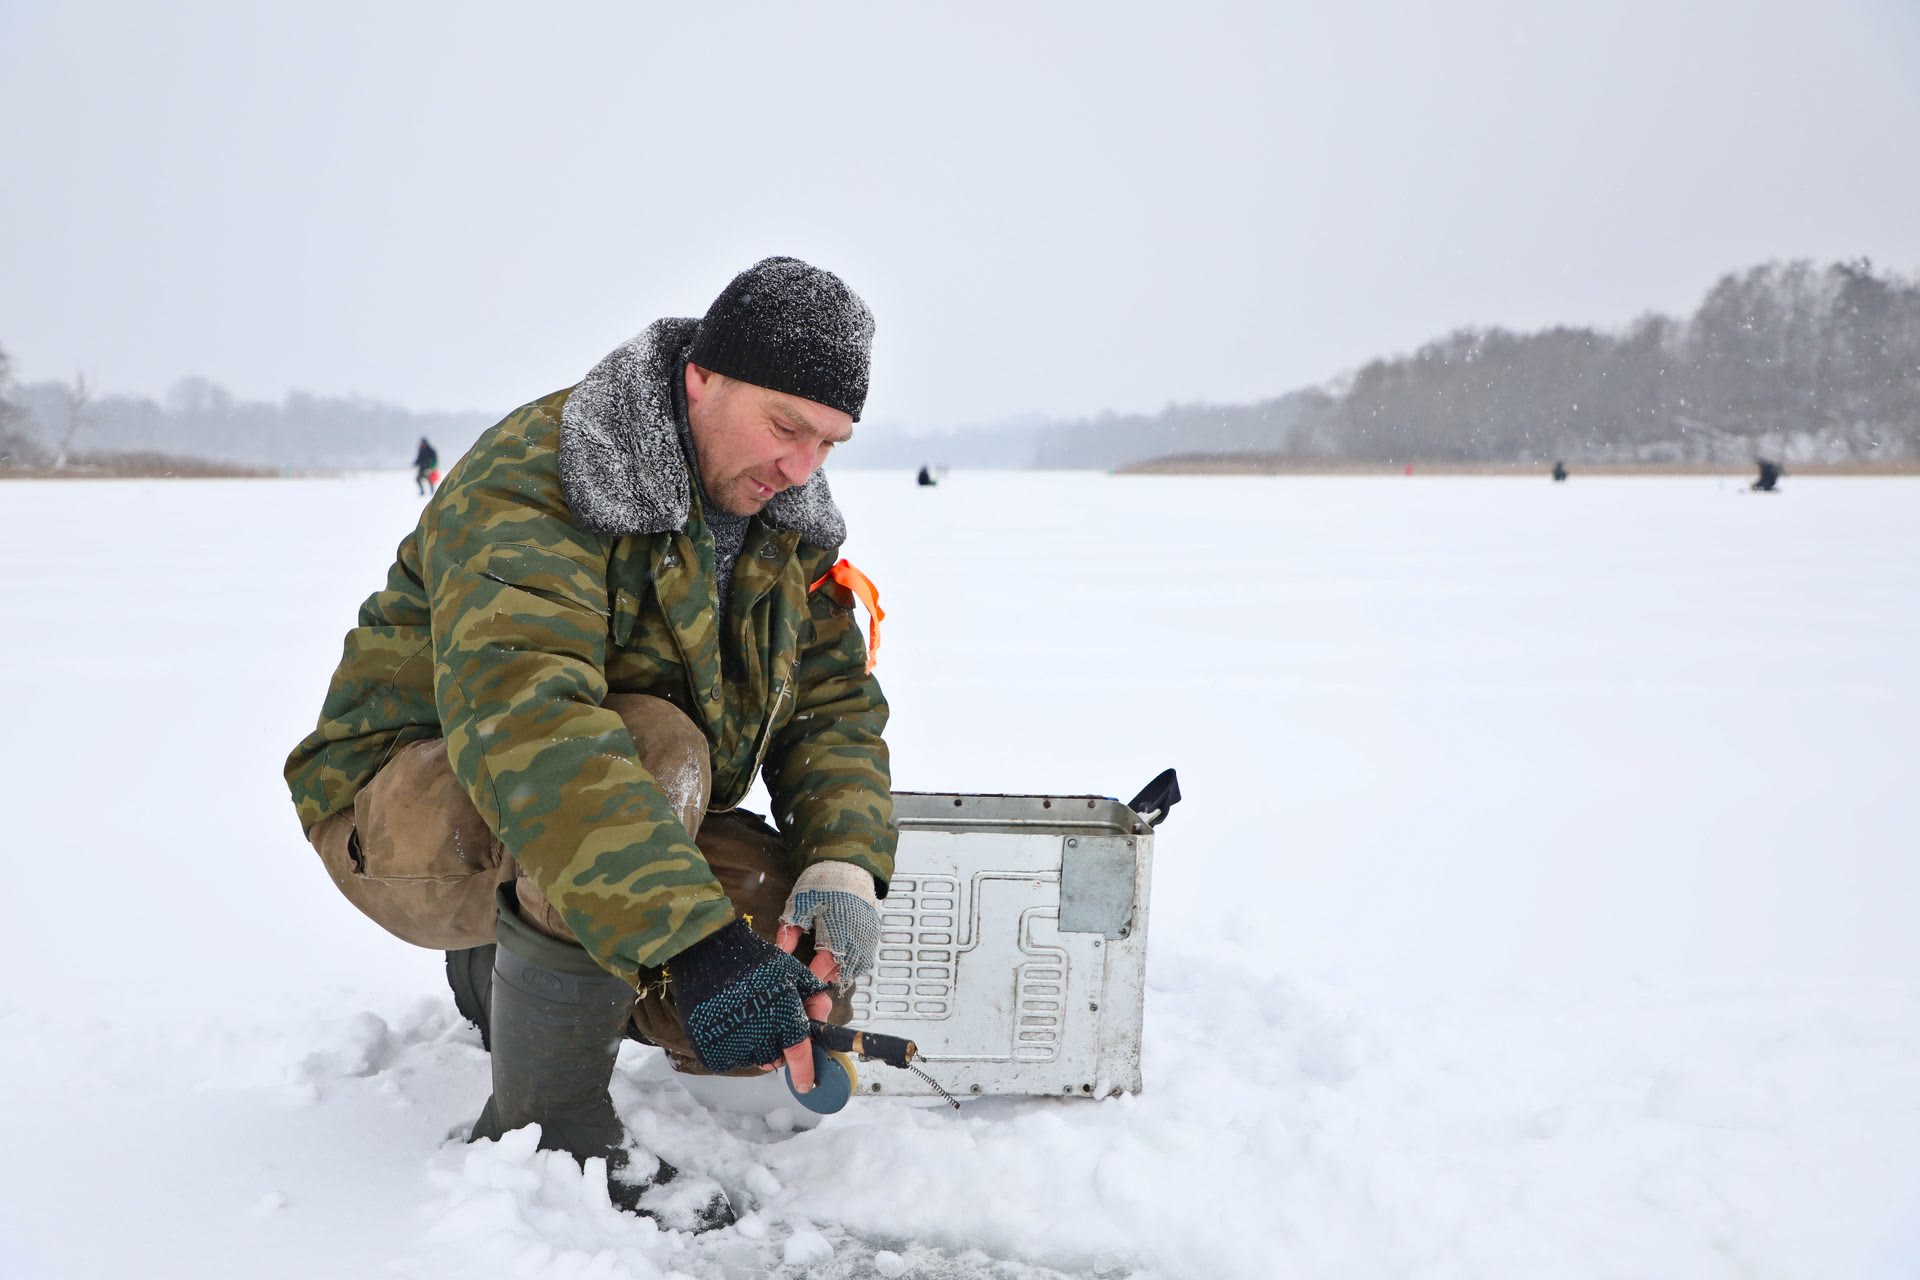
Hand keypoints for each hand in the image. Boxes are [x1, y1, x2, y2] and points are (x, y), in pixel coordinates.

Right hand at [669, 921, 830, 1085]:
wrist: (708, 953)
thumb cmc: (756, 960)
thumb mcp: (792, 971)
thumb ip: (812, 997)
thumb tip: (822, 1018)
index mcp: (784, 1015)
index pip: (798, 1053)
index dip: (804, 1072)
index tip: (807, 1085)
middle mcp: (760, 1034)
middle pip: (774, 1056)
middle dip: (775, 1044)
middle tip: (766, 1020)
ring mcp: (733, 1043)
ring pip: (750, 1057)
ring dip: (751, 1044)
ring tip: (743, 1014)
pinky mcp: (711, 1048)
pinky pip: (728, 1058)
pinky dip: (730, 1046)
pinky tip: (728, 1022)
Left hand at [778, 861, 881, 987]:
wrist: (848, 865)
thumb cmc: (823, 883)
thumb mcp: (799, 905)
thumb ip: (789, 932)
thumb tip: (779, 952)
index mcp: (836, 933)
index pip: (823, 967)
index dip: (811, 977)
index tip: (800, 981)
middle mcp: (856, 939)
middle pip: (840, 971)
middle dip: (824, 976)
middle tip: (809, 977)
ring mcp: (868, 937)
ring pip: (855, 968)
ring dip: (839, 971)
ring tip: (824, 970)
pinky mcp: (874, 933)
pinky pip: (865, 958)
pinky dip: (853, 963)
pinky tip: (840, 960)